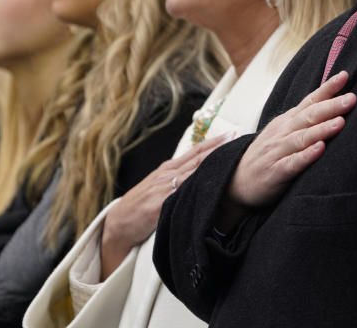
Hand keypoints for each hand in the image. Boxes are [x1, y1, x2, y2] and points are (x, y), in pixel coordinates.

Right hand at [100, 130, 232, 279]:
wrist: (119, 223)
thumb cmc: (141, 205)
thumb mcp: (159, 186)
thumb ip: (177, 179)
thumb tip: (199, 173)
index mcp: (168, 169)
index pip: (195, 152)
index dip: (213, 142)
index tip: (231, 134)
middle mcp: (167, 174)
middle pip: (197, 158)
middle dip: (217, 147)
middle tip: (236, 136)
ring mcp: (164, 188)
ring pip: (192, 172)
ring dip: (211, 163)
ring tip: (229, 155)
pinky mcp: (160, 204)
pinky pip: (182, 194)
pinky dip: (195, 186)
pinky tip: (210, 183)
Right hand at [217, 71, 355, 228]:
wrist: (235, 181)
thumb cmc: (267, 156)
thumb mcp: (282, 133)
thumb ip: (303, 120)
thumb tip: (330, 104)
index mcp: (287, 122)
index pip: (309, 101)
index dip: (326, 89)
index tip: (345, 75)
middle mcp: (282, 133)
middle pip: (308, 116)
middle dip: (331, 106)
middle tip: (351, 98)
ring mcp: (277, 152)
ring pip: (301, 138)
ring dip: (321, 129)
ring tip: (340, 122)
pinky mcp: (275, 173)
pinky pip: (291, 163)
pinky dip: (305, 156)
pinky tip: (319, 150)